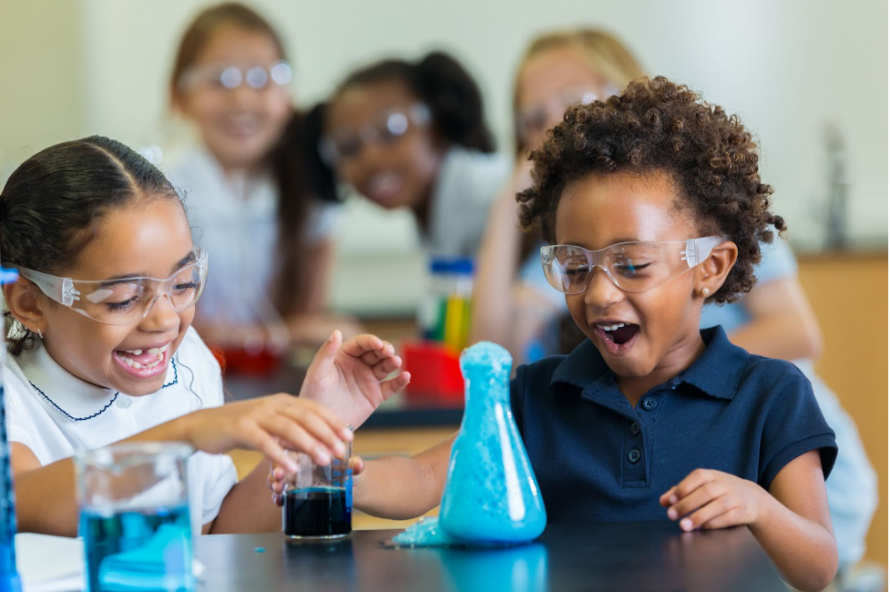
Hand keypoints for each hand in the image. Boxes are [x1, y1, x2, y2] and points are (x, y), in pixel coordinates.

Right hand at [181, 394, 352, 472]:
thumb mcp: (270, 425)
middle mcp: (272, 404)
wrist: (201, 425)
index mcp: (283, 401)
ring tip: (324, 460)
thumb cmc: (241, 427)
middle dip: (327, 433)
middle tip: (343, 451)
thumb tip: (318, 444)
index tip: (350, 436)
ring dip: (309, 444)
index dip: (334, 421)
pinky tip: (290, 468)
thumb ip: (292, 432)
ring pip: (288, 427)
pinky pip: (263, 442)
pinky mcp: (240, 428)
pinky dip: (278, 454)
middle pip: (306, 416)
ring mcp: (256, 414)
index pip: (314, 408)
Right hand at [268, 456, 365, 506]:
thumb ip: (353, 465)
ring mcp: (295, 476)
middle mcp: (299, 462)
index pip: (294, 447)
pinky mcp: (295, 491)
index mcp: (310, 449)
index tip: (286, 460)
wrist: (352, 485)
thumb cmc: (348, 469)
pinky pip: (282, 493)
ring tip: (278, 492)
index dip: (288, 452)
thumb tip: (358, 464)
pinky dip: (278, 497)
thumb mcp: (350, 466)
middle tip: (278, 478)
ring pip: (278, 477)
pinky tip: (278, 502)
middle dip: (277, 470)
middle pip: (282, 462)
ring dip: (274, 483)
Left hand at [299, 331, 410, 427]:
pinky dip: (400, 382)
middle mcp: (358, 365)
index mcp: (344, 356)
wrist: (320, 426)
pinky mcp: (375, 396)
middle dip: (384, 350)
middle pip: (376, 353)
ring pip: (385, 367)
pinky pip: (391, 387)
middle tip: (389, 352)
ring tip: (396, 362)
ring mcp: (368, 380)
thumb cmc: (313, 396)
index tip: (377, 344)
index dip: (371, 341)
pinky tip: (406, 377)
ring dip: (393, 362)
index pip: (361, 343)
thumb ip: (326, 353)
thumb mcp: (317, 373)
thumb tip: (337, 332)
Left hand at [660, 468, 767, 530]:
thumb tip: (663, 501)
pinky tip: (701, 528)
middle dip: (686, 504)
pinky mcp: (743, 512)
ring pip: (718, 506)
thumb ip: (682, 492)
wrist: (754, 499)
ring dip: (698, 516)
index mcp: (713, 475)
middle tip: (671, 515)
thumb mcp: (704, 486)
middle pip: (706, 492)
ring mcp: (735, 498)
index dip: (682, 488)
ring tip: (683, 526)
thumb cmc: (721, 491)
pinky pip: (728, 518)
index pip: (697, 477)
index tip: (669, 501)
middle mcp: (725, 484)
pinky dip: (713, 523)